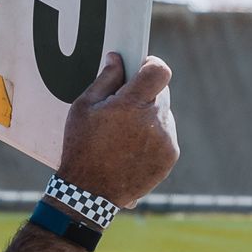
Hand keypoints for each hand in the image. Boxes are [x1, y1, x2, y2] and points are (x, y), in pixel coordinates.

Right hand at [55, 51, 178, 208]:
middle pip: (161, 92)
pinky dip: (153, 137)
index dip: (151, 64)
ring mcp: (165, 141)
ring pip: (163, 115)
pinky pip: (166, 136)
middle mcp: (155, 121)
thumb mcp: (84, 108)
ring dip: (149, 117)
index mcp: (132, 105)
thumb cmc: (81, 148)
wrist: (89, 193)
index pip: (159, 70)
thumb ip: (105, 79)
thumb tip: (117, 59)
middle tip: (124, 105)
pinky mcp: (169, 158)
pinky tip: (131, 149)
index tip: (141, 67)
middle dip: (145, 93)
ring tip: (124, 134)